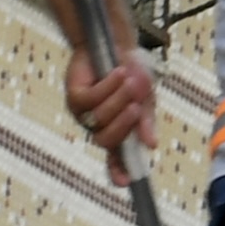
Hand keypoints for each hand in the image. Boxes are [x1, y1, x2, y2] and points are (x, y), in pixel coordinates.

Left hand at [69, 41, 158, 171]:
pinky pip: (90, 99)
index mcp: (118, 130)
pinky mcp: (73, 96)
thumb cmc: (131, 73)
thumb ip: (146, 120)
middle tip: (136, 108)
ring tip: (130, 80)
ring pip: (99, 118)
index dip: (118, 171)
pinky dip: (108, 85)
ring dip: (118, 98)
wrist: (114, 43)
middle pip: (107, 141)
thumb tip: (151, 144)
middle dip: (123, 126)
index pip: (116, 158)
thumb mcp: (145, 98)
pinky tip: (118, 72)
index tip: (127, 181)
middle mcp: (99, 126)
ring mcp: (84, 113)